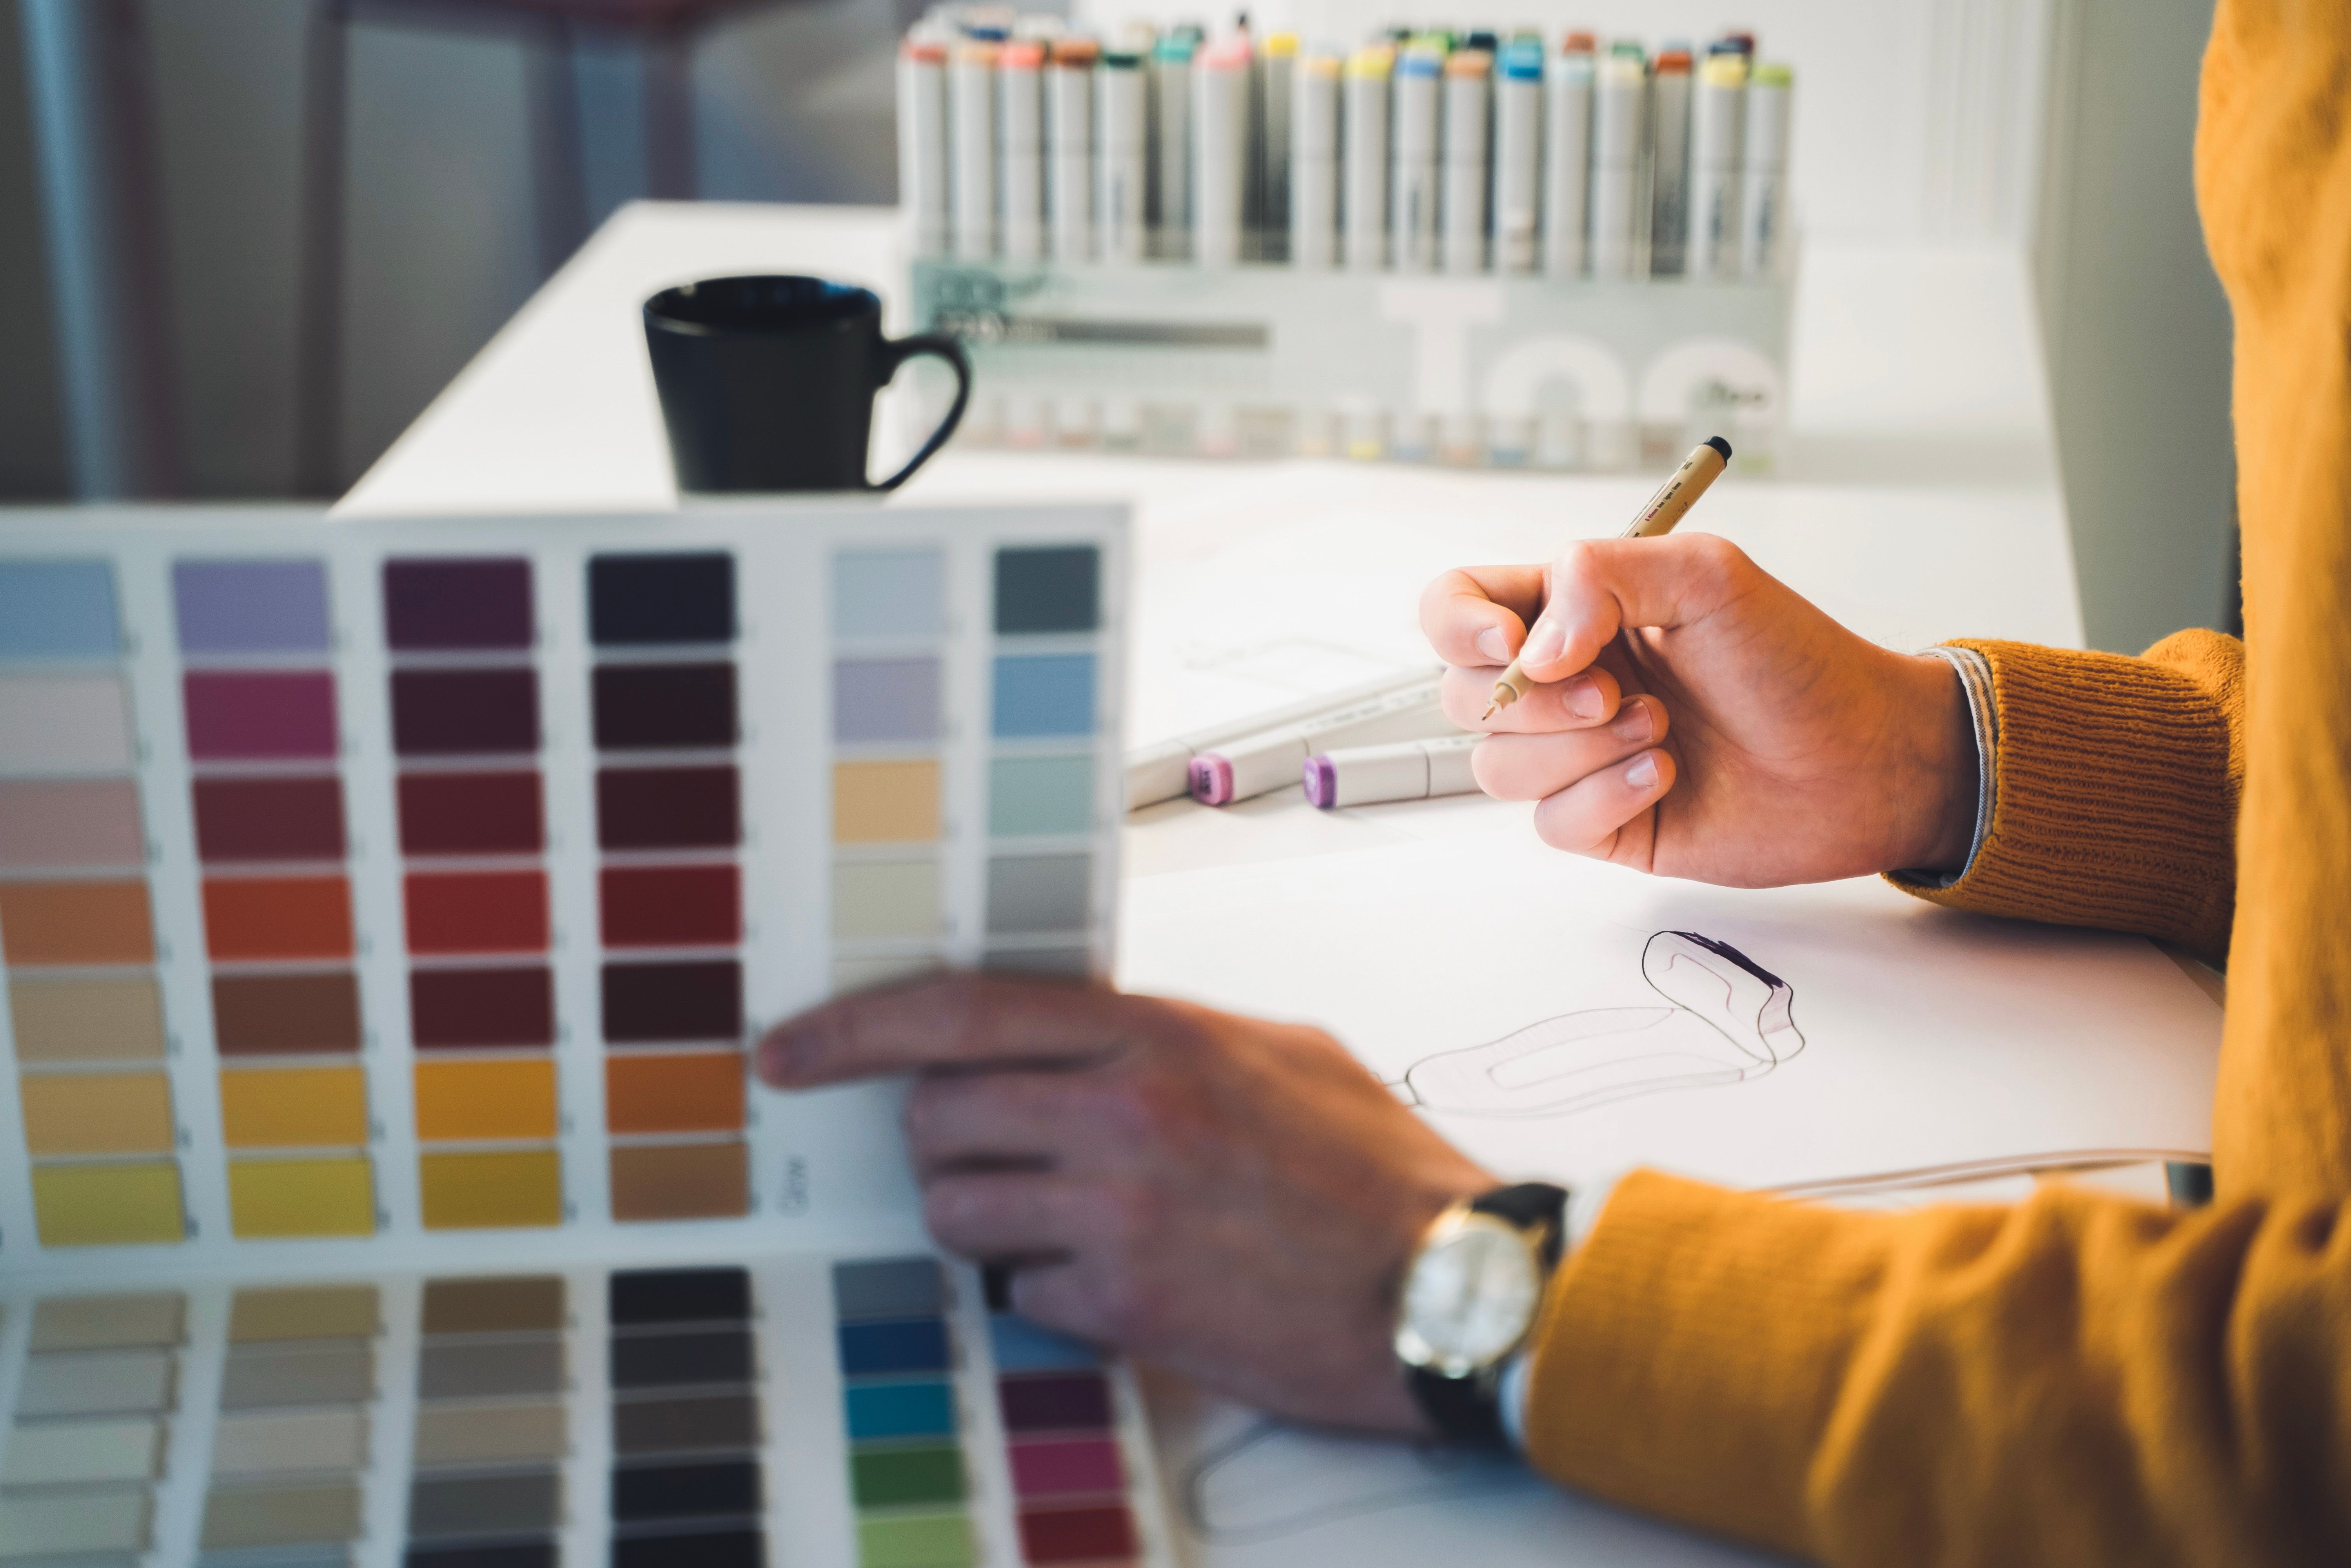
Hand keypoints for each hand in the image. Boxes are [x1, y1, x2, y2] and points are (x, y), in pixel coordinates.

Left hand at [757, 974, 1492, 1431]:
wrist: (1448, 1285)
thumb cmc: (1373, 1169)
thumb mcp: (1277, 1050)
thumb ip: (1164, 1032)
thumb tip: (1077, 1032)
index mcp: (1156, 1037)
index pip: (961, 1013)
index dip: (854, 1029)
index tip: (790, 1050)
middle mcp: (1123, 1116)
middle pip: (936, 1116)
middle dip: (942, 1139)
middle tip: (991, 1153)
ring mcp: (1118, 1216)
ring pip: (955, 1212)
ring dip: (983, 1220)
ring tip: (1056, 1221)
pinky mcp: (1126, 1308)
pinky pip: (1020, 1295)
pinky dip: (1047, 1291)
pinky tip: (1118, 1279)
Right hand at [1419, 533, 1976, 884]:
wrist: (1864, 758)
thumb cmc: (1797, 660)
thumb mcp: (1705, 575)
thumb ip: (1597, 577)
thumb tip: (1529, 651)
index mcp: (1571, 612)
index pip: (1456, 605)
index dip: (1456, 624)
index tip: (1510, 643)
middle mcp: (1564, 683)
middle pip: (1460, 694)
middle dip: (1531, 700)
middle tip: (1613, 691)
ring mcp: (1577, 756)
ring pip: (1495, 766)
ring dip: (1576, 751)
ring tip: (1661, 732)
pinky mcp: (1603, 821)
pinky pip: (1548, 823)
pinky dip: (1604, 797)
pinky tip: (1667, 777)